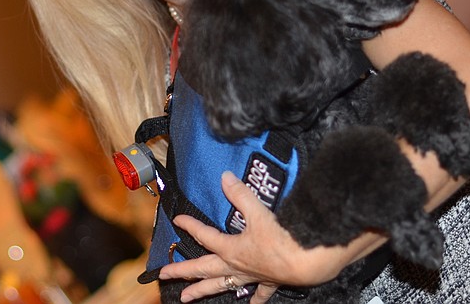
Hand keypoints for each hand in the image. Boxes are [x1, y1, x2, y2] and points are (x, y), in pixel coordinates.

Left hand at [158, 171, 343, 302]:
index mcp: (231, 248)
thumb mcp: (258, 213)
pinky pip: (258, 294)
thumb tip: (225, 177)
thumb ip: (240, 194)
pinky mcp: (268, 282)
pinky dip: (254, 299)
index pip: (204, 235)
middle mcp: (236, 265)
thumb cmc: (282, 240)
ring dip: (202, 291)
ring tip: (186, 298)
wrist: (305, 264)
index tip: (177, 219)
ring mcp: (251, 277)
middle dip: (182, 271)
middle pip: (203, 269)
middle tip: (163, 275)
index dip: (190, 226)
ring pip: (221, 286)